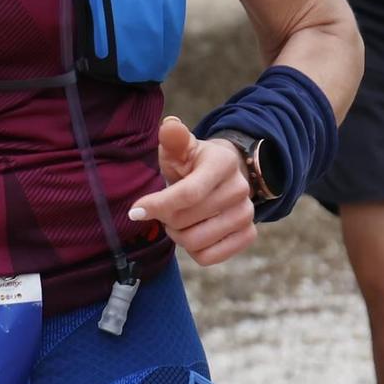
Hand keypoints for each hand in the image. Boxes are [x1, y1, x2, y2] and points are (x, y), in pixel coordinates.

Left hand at [128, 116, 255, 266]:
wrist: (224, 175)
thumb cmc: (193, 162)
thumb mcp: (181, 149)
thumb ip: (173, 139)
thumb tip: (170, 125)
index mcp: (222, 163)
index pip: (188, 193)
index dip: (158, 205)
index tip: (135, 211)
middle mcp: (240, 189)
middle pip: (186, 220)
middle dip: (165, 218)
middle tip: (163, 209)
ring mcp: (247, 213)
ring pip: (196, 242)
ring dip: (177, 235)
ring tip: (177, 221)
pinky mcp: (248, 234)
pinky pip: (210, 257)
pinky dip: (194, 250)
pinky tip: (192, 233)